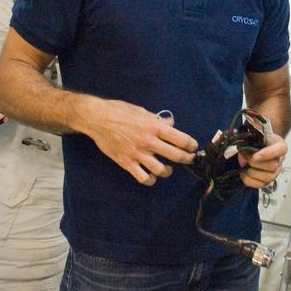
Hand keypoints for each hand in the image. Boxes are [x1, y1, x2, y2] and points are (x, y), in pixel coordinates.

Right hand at [81, 101, 197, 185]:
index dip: (191, 145)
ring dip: (168, 171)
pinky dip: (150, 180)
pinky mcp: (126, 162)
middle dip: (187, 159)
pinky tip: (151, 176)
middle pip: (176, 156)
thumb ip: (157, 119)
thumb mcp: (141, 110)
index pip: (180, 139)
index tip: (193, 147)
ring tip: (168, 169)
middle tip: (189, 159)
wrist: (97, 118)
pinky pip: (143, 178)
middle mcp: (148, 141)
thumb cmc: (119, 111)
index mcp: (154, 126)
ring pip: (161, 170)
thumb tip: (171, 124)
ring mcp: (137, 154)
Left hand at [239, 131, 286, 189]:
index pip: (280, 149)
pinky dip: (249, 179)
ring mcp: (275, 172)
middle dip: (254, 163)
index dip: (268, 153)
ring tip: (244, 165)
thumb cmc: (256, 141)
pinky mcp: (267, 181)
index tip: (256, 155)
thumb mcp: (254, 135)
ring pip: (268, 177)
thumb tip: (243, 149)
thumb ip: (249, 139)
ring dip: (252, 171)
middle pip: (273, 166)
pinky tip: (244, 173)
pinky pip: (260, 185)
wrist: (254, 147)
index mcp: (279, 145)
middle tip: (244, 157)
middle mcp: (279, 160)